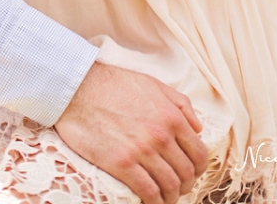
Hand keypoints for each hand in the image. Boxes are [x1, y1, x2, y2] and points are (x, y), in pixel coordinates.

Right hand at [55, 63, 208, 203]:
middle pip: (186, 173)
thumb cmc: (114, 84)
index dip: (197, 169)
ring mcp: (142, 150)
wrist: (78, 87)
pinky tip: (149, 201)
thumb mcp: (153, 85)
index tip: (190, 174)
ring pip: (170, 186)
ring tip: (163, 198)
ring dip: (170, 197)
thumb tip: (197, 128)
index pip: (198, 154)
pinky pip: (148, 192)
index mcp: (171, 116)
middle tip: (176, 189)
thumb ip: (180, 104)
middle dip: (185, 186)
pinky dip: (154, 202)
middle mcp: (161, 135)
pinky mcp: (122, 163)